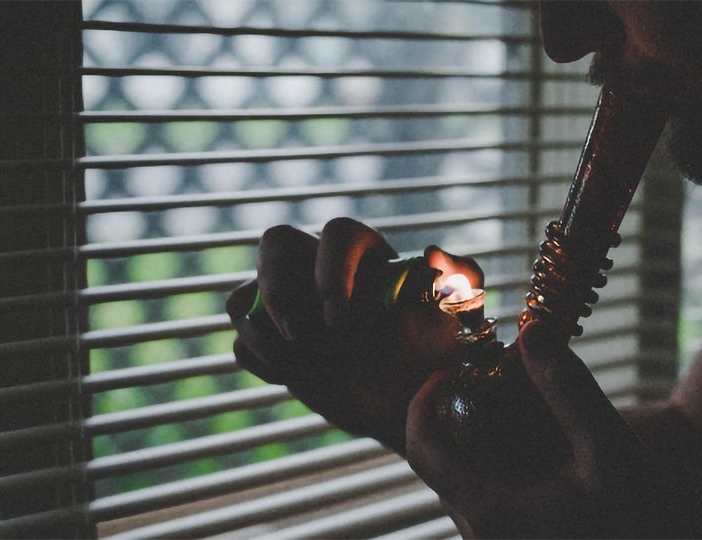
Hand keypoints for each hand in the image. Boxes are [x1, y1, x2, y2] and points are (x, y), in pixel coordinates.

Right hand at [226, 218, 479, 453]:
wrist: (408, 407)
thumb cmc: (434, 358)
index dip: (331, 268)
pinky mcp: (270, 340)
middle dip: (279, 288)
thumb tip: (433, 252)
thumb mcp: (460, 320)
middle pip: (275, 241)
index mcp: (367, 256)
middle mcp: (320, 269)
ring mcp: (290, 304)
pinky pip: (241, 340)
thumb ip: (460, 279)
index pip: (338, 233)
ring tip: (299, 365)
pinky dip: (259, 359)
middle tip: (302, 337)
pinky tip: (293, 376)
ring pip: (246, 293)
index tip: (341, 318)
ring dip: (261, 330)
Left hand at [406, 320, 673, 537]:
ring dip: (487, 437)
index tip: (450, 369)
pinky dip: (505, 461)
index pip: (422, 449)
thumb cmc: (639, 516)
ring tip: (529, 404)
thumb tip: (531, 331)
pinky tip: (548, 443)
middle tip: (500, 377)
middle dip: (466, 412)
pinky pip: (492, 495)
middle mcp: (482, 533)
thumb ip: (568, 388)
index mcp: (490, 511)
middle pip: (446, 460)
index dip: (423, 401)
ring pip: (469, 478)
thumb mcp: (610, 449)